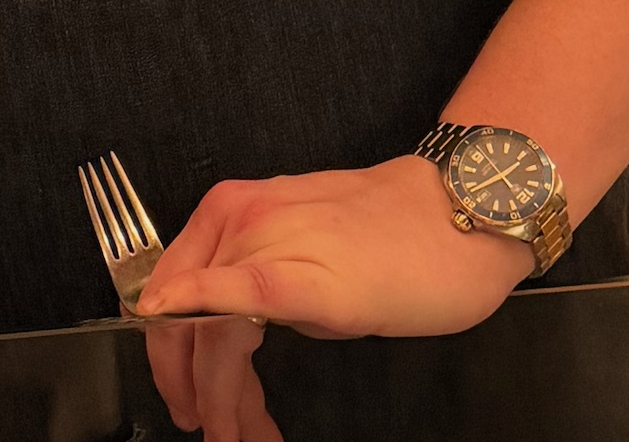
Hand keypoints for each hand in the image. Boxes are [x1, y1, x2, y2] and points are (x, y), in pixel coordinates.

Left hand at [135, 156, 529, 438]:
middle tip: (212, 429)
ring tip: (239, 436)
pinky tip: (209, 388)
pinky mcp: (310, 278)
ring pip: (214, 334)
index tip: (185, 397)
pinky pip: (244, 301)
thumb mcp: (301, 247)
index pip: (169, 291)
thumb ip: (254, 280)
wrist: (459, 212)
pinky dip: (213, 338)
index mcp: (230, 209)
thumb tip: (225, 332)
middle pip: (184, 320)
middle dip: (192, 387)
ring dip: (220, 399)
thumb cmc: (391, 234)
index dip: (170, 355)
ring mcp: (270, 242)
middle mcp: (238, 219)